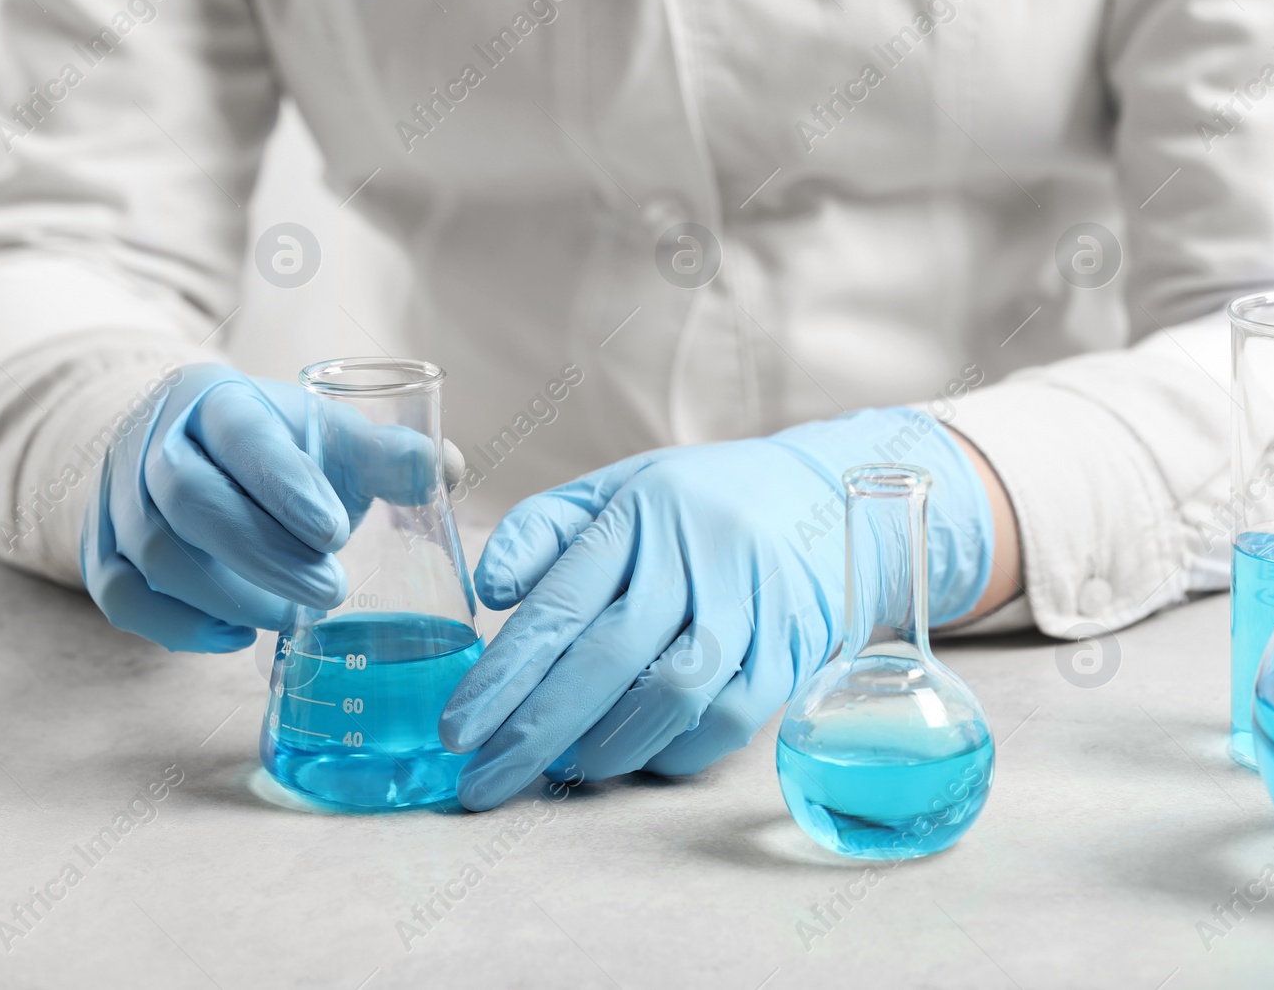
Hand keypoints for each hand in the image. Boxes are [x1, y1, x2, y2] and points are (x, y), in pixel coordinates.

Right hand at [80, 363, 436, 651]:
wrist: (190, 450)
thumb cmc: (278, 449)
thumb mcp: (330, 436)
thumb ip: (387, 454)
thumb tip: (444, 469)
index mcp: (215, 398)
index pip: (242, 439)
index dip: (286, 488)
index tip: (336, 533)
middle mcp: (152, 438)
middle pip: (187, 501)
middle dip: (263, 556)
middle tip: (331, 591)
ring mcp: (115, 494)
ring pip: (154, 556)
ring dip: (228, 596)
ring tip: (289, 614)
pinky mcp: (99, 546)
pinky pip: (121, 598)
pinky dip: (180, 626)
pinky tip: (235, 632)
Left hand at [438, 408, 994, 810]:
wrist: (818, 493)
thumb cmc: (688, 503)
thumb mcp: (610, 491)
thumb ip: (540, 532)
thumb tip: (491, 592)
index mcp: (639, 512)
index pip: (559, 604)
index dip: (503, 675)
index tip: (454, 732)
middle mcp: (696, 554)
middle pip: (609, 658)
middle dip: (537, 731)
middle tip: (485, 782)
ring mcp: (753, 602)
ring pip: (674, 694)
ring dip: (607, 746)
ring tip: (562, 769)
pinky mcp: (794, 646)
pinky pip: (731, 720)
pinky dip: (676, 751)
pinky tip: (637, 756)